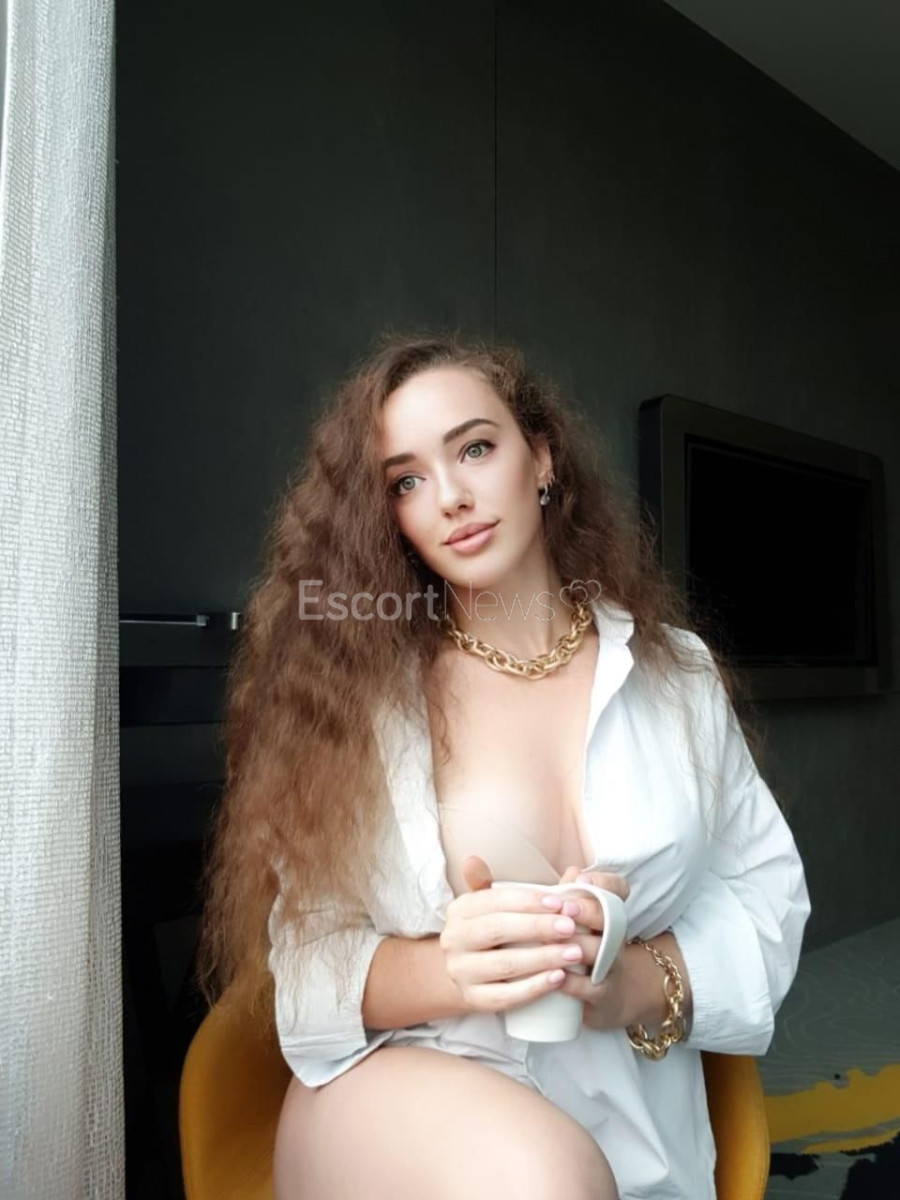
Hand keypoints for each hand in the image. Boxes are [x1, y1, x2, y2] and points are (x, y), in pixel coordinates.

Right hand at [438, 856, 585, 1015]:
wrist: (467, 974)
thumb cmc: (493, 932)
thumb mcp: (495, 906)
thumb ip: (516, 887)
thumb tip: (558, 870)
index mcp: (461, 909)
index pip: (495, 900)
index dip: (529, 901)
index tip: (560, 903)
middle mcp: (454, 939)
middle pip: (498, 929)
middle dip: (538, 927)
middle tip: (570, 926)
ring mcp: (461, 971)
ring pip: (504, 964)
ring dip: (543, 958)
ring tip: (574, 952)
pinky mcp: (472, 999)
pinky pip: (505, 996)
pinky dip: (534, 988)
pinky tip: (558, 978)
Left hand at [553, 865, 633, 1031]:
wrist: (610, 997)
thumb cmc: (586, 951)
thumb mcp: (582, 923)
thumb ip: (574, 897)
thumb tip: (572, 870)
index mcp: (608, 915)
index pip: (618, 890)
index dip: (604, 882)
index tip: (581, 879)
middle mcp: (614, 938)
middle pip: (610, 917)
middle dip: (587, 910)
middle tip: (564, 908)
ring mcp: (611, 966)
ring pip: (600, 952)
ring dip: (576, 945)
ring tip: (553, 940)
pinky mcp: (603, 996)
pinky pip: (590, 989)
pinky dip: (571, 983)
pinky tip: (555, 975)